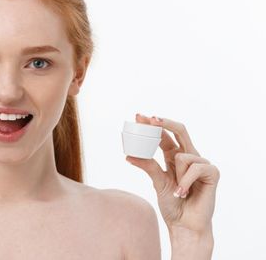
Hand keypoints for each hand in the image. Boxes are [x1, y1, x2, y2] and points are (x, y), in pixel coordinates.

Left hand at [126, 114, 219, 236]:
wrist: (185, 225)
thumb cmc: (172, 205)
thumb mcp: (157, 182)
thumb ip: (147, 166)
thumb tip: (128, 155)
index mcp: (174, 156)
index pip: (164, 135)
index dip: (153, 125)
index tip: (139, 116)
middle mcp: (188, 156)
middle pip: (180, 130)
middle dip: (164, 123)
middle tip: (150, 119)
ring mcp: (202, 164)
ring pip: (183, 156)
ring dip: (177, 175)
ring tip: (178, 191)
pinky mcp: (212, 173)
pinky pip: (195, 167)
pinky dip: (186, 182)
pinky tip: (184, 193)